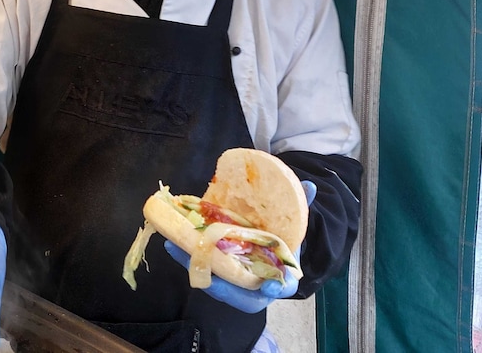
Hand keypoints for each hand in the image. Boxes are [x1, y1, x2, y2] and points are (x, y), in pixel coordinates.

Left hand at [164, 180, 317, 313]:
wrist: (261, 245)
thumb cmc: (278, 240)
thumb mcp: (289, 225)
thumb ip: (299, 208)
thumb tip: (309, 185)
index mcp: (280, 275)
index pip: (283, 287)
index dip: (278, 288)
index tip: (271, 289)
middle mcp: (256, 285)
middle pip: (241, 294)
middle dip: (225, 288)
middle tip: (210, 276)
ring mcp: (234, 283)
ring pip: (216, 284)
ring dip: (197, 268)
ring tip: (179, 248)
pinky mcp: (215, 275)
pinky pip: (200, 271)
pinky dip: (186, 259)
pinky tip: (173, 244)